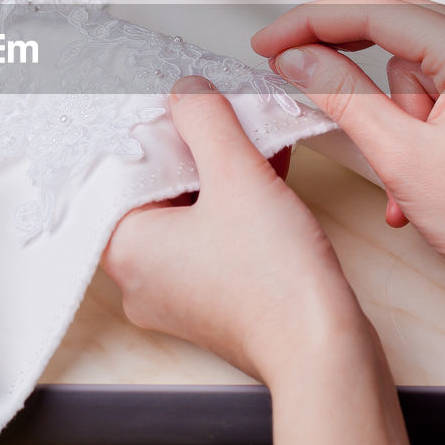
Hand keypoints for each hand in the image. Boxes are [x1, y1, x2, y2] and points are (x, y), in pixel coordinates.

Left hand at [103, 76, 409, 444]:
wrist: (323, 352)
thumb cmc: (275, 284)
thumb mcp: (238, 176)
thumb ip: (205, 122)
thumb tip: (186, 92)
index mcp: (125, 248)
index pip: (121, 171)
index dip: (152, 130)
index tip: (176, 103)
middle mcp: (140, 276)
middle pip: (155, 190)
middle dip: (192, 149)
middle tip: (216, 116)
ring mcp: (176, 293)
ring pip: (187, 213)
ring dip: (218, 174)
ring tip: (250, 139)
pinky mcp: (211, 301)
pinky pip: (211, 238)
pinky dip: (233, 205)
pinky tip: (266, 171)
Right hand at [252, 0, 444, 299]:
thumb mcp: (398, 156)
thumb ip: (341, 94)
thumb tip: (296, 56)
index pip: (378, 13)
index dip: (312, 22)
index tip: (268, 41)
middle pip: (395, 19)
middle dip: (341, 48)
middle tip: (286, 61)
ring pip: (411, 59)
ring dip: (389, 106)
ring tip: (402, 168)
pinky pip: (435, 81)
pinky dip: (410, 117)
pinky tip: (415, 170)